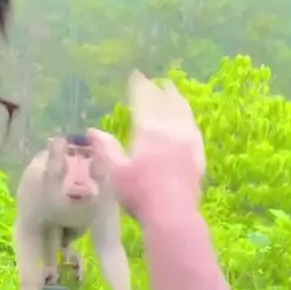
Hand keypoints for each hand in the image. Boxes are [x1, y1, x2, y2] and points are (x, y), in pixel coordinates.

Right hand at [87, 70, 204, 220]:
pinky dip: (190, 120)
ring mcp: (187, 143)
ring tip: (174, 93)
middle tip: (157, 81)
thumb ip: (106, 148)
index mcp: (147, 131)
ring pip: (183, 114)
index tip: (136, 75)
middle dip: (160, 90)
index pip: (143, 101)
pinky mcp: (198, 157)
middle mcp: (170, 131)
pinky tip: (189, 122)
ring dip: (178, 100)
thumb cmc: (139, 194)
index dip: (139, 86)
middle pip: (166, 103)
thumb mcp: (115, 172)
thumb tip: (92, 130)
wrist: (172, 214)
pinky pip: (195, 131)